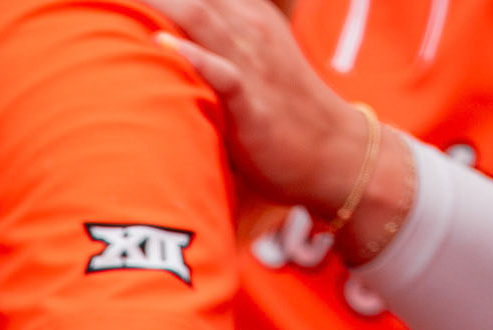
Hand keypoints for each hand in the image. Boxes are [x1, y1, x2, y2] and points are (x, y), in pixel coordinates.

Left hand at [150, 0, 372, 214]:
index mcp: (244, 11)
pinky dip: (191, 55)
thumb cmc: (286, 110)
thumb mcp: (252, 57)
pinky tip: (161, 43)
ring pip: (198, 15)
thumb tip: (166, 45)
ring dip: (157, 4)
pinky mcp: (253, 101)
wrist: (335, 151)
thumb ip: (214, 42)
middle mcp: (246, 25)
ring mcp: (251, 61)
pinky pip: (221, 72)